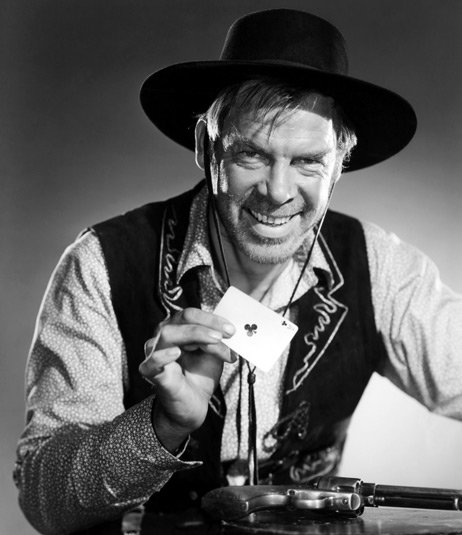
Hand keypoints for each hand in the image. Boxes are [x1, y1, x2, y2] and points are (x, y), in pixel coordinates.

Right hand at [139, 308, 235, 450]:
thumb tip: (230, 332)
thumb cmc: (200, 375)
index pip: (192, 315)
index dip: (213, 319)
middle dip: (207, 324)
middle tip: (227, 334)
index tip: (232, 329)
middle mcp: (165, 336)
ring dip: (194, 334)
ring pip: (168, 334)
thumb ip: (218, 341)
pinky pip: (152, 362)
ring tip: (214, 342)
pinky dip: (162, 356)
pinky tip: (176, 353)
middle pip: (182, 319)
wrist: (192, 405)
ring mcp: (155, 353)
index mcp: (179, 328)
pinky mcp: (152, 373)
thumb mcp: (214, 355)